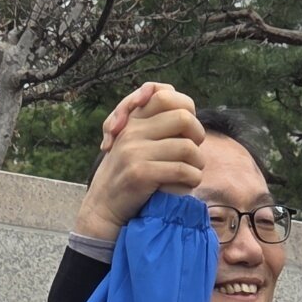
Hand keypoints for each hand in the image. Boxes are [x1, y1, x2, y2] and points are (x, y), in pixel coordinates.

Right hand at [74, 83, 204, 241]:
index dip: (185, 106)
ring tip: (193, 171)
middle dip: (198, 134)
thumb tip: (188, 112)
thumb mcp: (134, 143)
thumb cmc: (126, 176)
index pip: (165, 94)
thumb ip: (153, 125)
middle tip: (194, 151)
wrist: (103, 207)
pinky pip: (182, 170)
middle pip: (183, 117)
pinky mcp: (140, 173)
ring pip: (187, 147)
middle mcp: (131, 131)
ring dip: (198, 162)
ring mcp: (134, 152)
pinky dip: (193, 178)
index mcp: (132, 120)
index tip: (186, 130)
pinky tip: (188, 183)